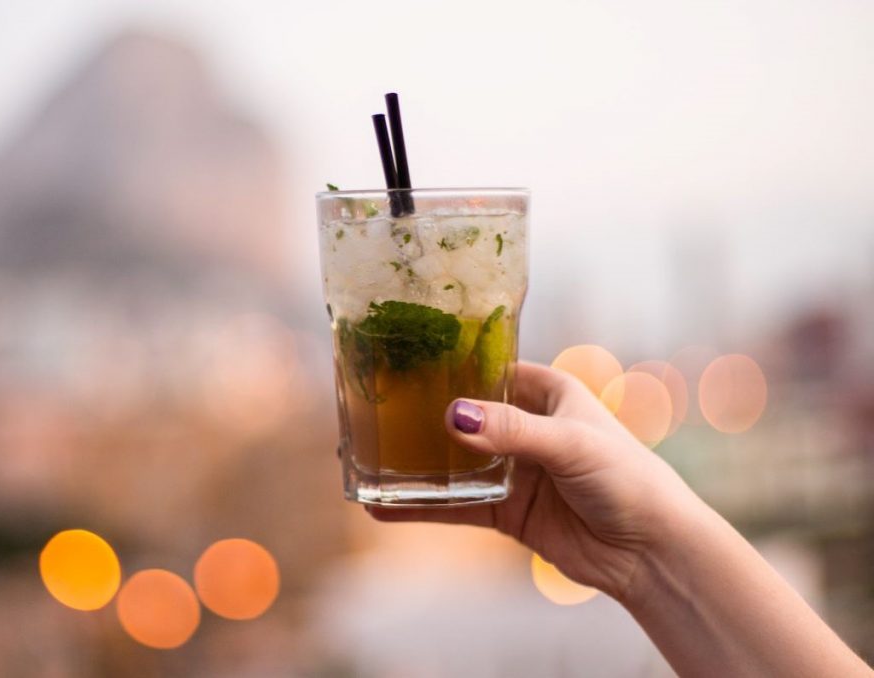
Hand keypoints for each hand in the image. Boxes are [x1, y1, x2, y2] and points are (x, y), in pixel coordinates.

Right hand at [369, 361, 702, 600]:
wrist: (650, 552)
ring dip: (414, 463)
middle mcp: (524, 426)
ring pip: (451, 462)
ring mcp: (512, 469)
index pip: (485, 368)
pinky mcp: (506, 511)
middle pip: (460, 415)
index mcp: (544, 392)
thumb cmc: (628, 479)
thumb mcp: (572, 444)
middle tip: (367, 412)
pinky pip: (455, 505)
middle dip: (417, 415)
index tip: (399, 361)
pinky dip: (422, 507)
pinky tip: (384, 507)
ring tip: (362, 460)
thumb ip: (513, 431)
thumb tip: (453, 415)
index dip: (446, 365)